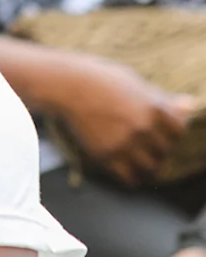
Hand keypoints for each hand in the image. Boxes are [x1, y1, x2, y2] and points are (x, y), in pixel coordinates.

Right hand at [54, 56, 193, 184]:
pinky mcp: (106, 155)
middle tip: (145, 144)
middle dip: (157, 147)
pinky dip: (131, 178)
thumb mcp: (133, 83)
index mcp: (154, 107)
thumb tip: (191, 105)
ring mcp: (125, 143)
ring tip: (138, 160)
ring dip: (147, 164)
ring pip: (151, 167)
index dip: (170, 130)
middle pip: (165, 149)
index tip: (160, 131)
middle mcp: (143, 128)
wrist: (66, 86)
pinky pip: (129, 178)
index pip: (179, 130)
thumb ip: (162, 99)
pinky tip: (126, 170)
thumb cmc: (99, 79)